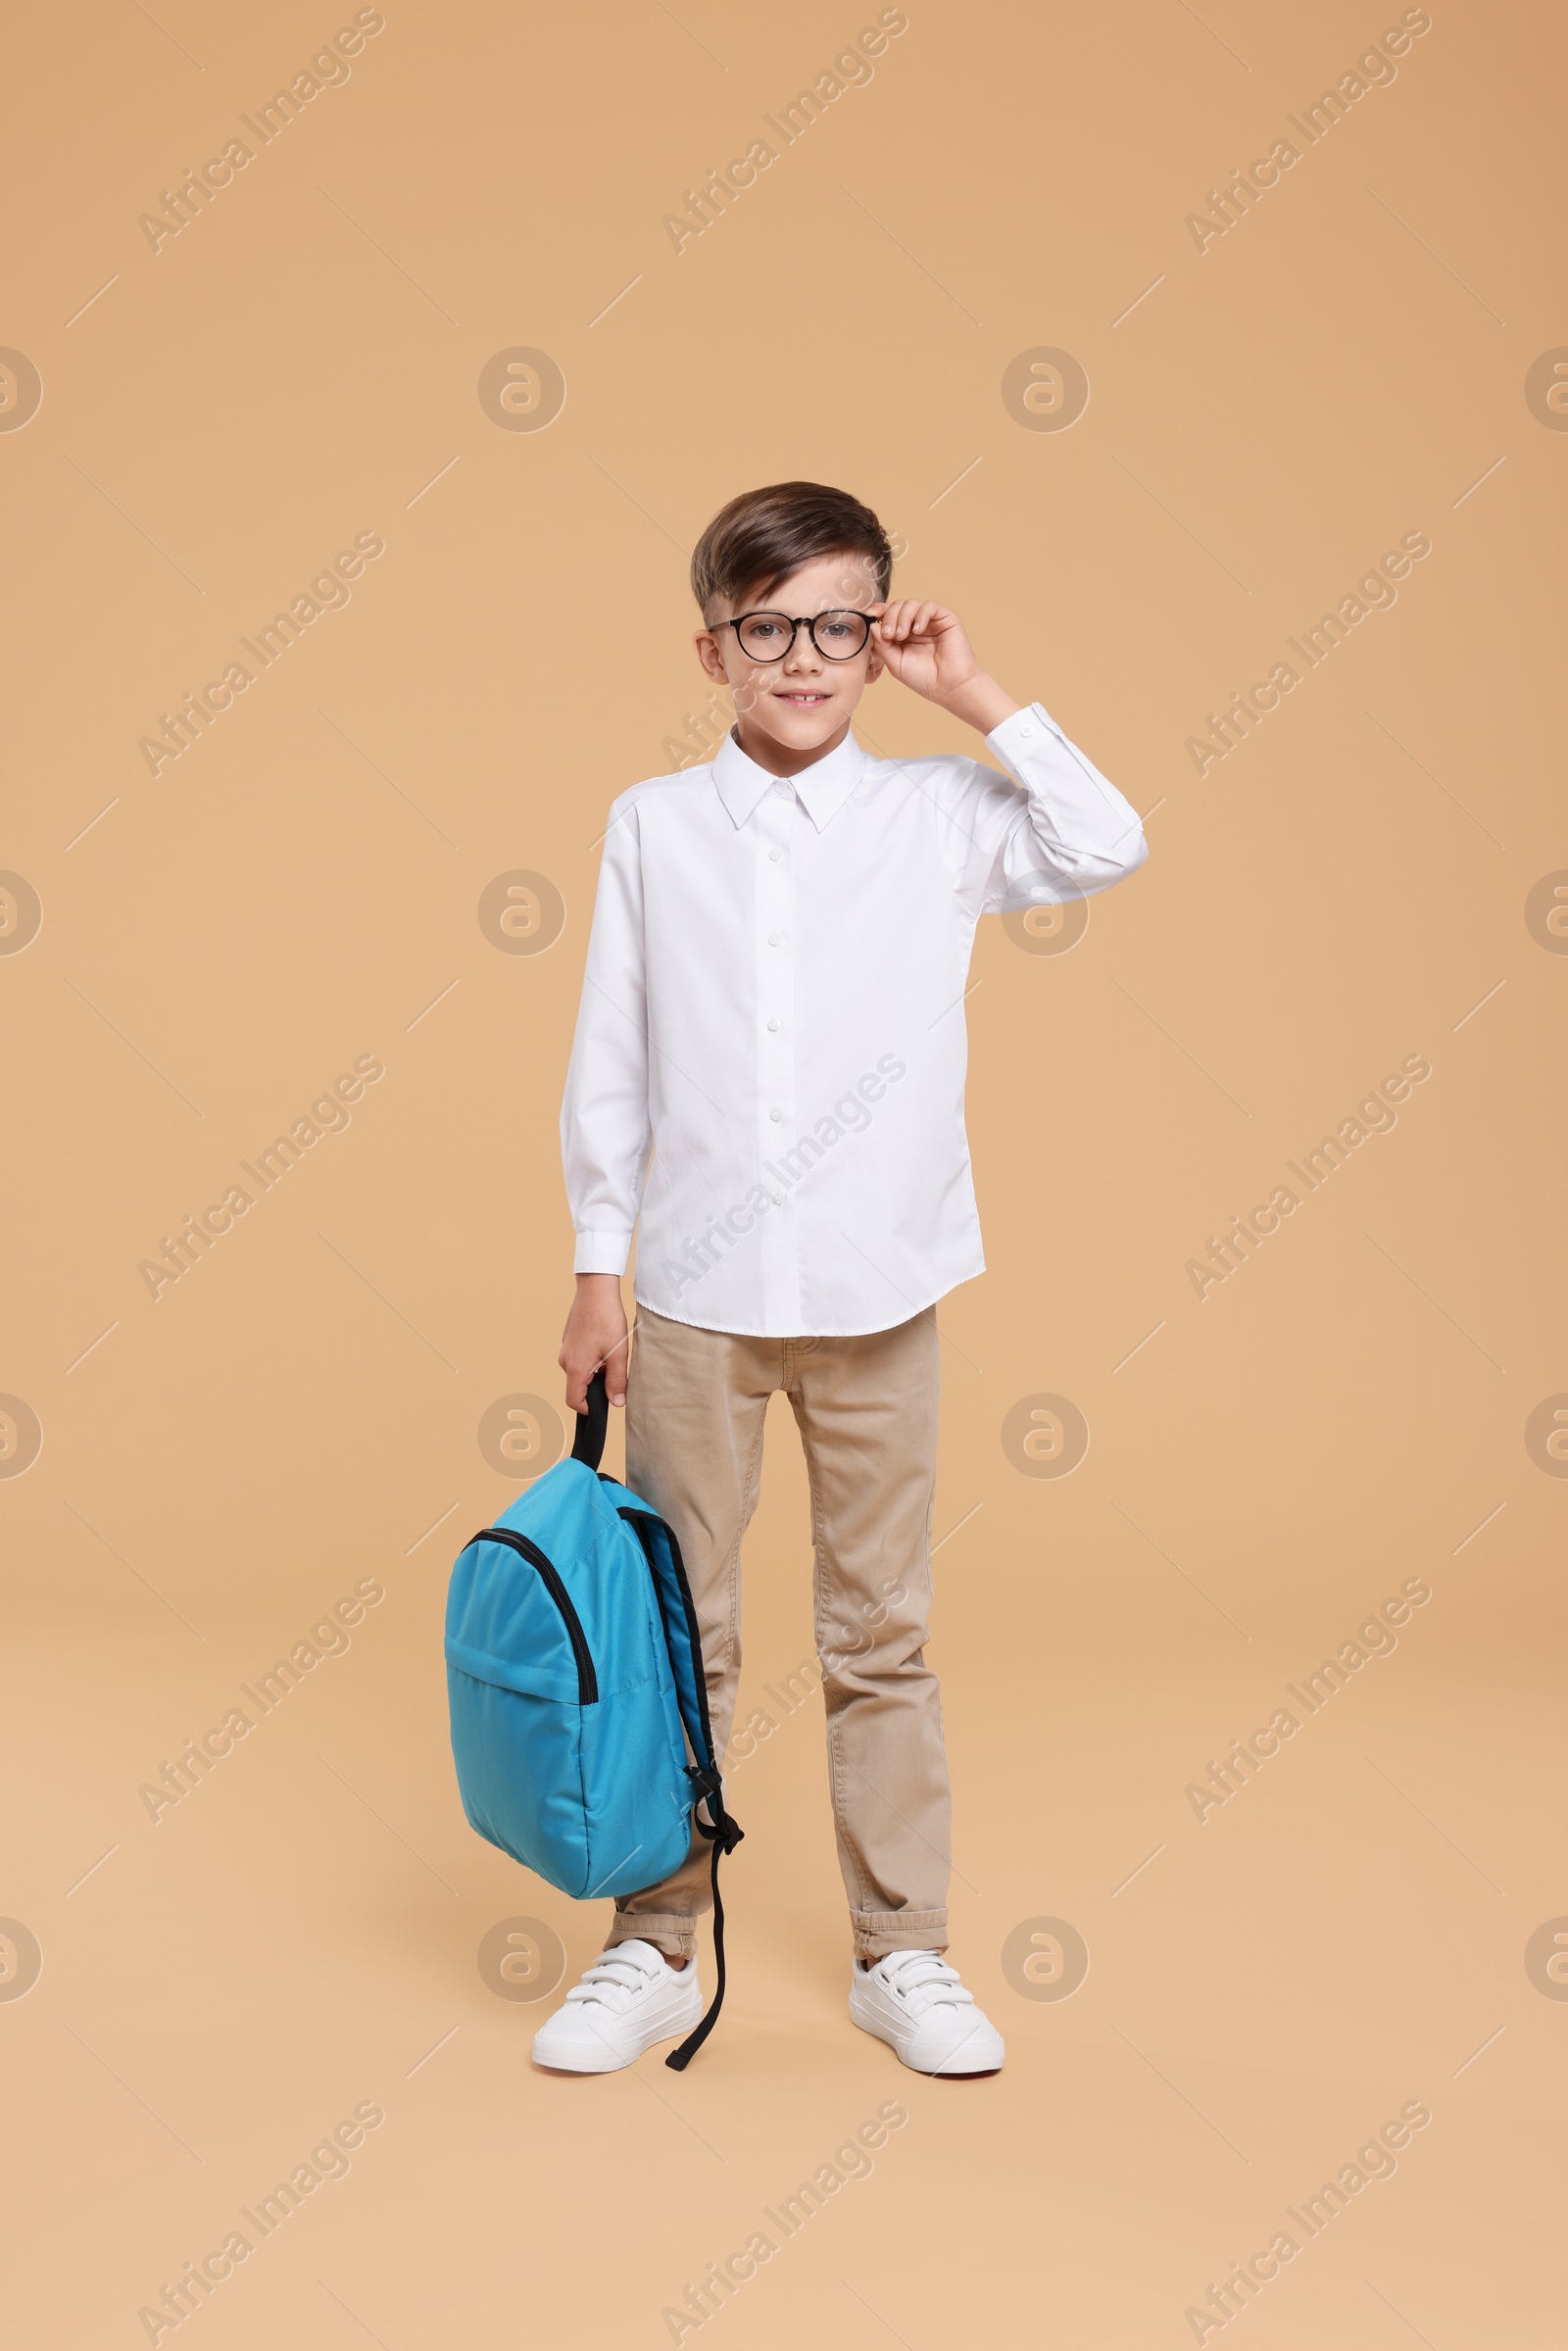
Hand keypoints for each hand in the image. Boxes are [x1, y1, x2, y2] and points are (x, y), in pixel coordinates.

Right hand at [559, 1273, 628, 1412]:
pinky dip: (591, 1357)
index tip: (605, 1402)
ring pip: (580, 1371)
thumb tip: (617, 1403)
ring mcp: (565, 1349)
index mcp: (576, 1368)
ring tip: (612, 1352)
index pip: (574, 1401)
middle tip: (616, 1369)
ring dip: (595, 1370)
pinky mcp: (568, 1340)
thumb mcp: (618, 1354)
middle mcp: (565, 1361)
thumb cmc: (607, 1319)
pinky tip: (604, 1342)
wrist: (595, 1290)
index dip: (589, 1408)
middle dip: (596, 1386)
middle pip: (578, 1387)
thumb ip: (617, 1381)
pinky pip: (578, 1358)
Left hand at [869, 600, 1019, 733]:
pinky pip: (929, 606)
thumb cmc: (924, 678)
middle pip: (897, 606)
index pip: (888, 615)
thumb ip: (882, 645)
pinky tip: (918, 630)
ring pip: (911, 603)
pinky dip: (920, 615)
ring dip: (902, 617)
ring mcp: (930, 621)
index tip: (869, 613)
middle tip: (889, 635)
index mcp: (903, 635)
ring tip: (902, 636)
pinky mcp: (946, 618)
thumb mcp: (895, 663)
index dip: (878, 610)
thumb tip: (872, 624)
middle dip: (889, 617)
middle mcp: (916, 625)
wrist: (949, 686)